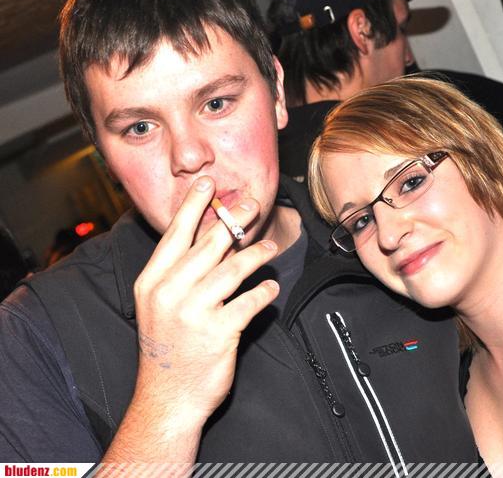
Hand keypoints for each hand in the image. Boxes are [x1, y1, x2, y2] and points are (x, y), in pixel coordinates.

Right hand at [132, 176, 278, 426]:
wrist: (168, 398)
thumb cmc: (167, 348)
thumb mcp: (160, 306)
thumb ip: (182, 272)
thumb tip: (213, 239)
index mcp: (152, 282)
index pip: (175, 234)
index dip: (193, 205)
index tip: (208, 183)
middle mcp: (169, 292)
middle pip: (209, 244)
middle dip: (233, 219)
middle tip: (252, 203)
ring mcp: (193, 312)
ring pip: (233, 268)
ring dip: (256, 254)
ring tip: (269, 248)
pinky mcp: (218, 331)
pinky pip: (250, 301)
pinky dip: (264, 293)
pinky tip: (271, 289)